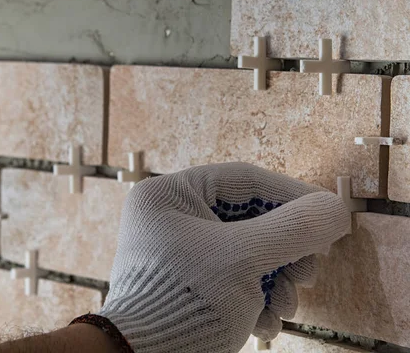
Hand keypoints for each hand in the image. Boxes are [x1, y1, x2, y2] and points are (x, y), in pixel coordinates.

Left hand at [98, 163, 349, 352]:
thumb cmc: (185, 299)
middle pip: (250, 219)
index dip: (293, 195)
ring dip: (277, 280)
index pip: (244, 181)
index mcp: (169, 194)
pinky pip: (232, 277)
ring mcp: (177, 251)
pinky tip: (265, 323)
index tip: (328, 216)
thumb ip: (293, 229)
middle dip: (286, 250)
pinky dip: (257, 298)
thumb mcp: (243, 259)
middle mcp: (171, 218)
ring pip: (247, 252)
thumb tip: (335, 209)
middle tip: (308, 274)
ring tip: (286, 307)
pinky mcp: (187, 282)